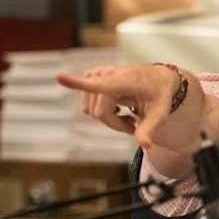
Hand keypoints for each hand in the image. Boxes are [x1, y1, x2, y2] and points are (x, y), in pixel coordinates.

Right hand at [56, 64, 193, 148]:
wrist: (158, 80)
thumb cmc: (159, 96)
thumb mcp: (160, 114)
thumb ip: (149, 129)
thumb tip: (146, 145)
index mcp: (125, 80)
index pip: (100, 85)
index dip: (77, 83)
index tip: (58, 76)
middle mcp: (108, 73)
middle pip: (99, 113)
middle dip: (114, 124)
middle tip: (133, 123)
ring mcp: (97, 73)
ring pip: (92, 111)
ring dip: (109, 118)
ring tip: (127, 113)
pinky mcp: (91, 76)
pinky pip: (88, 105)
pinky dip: (101, 110)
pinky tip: (117, 105)